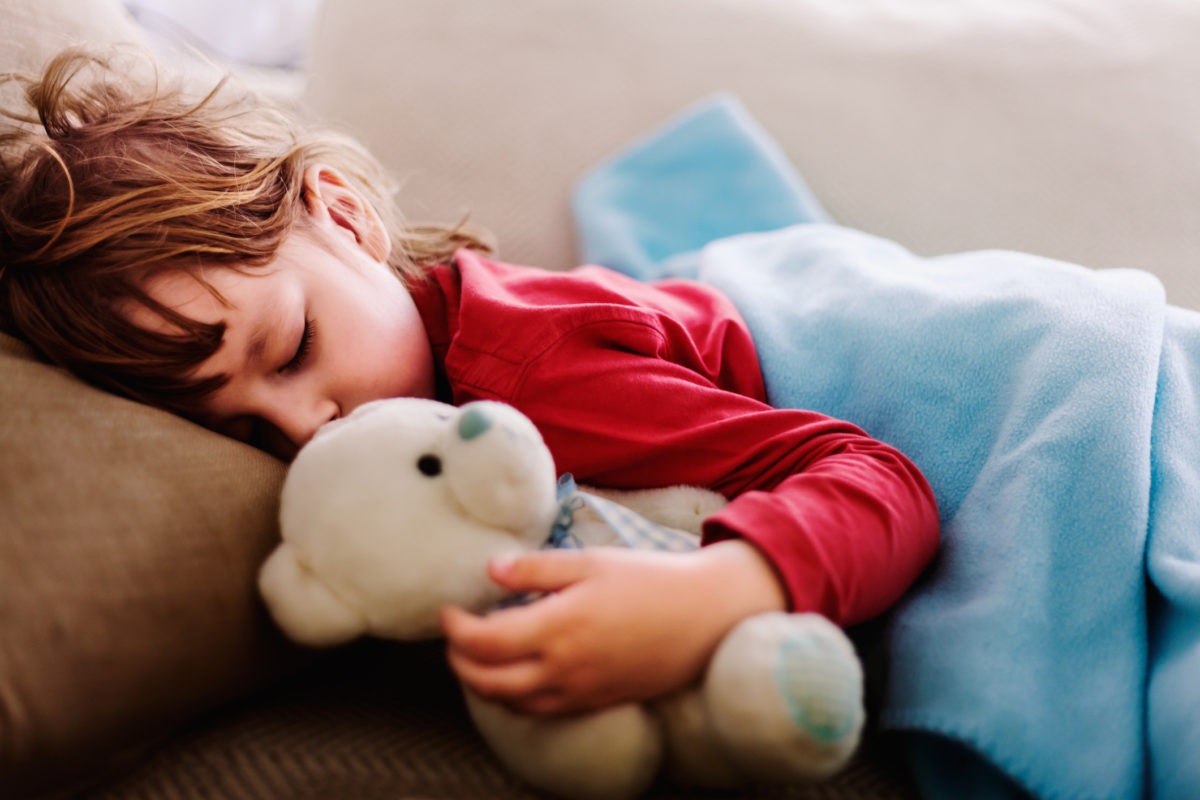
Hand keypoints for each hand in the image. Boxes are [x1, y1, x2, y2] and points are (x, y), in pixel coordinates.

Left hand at [439, 540, 785, 714]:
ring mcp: (581, 691)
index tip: (449, 611)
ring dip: (483, 685)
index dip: (455, 629)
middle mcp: (565, 668)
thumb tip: (491, 571)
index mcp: (559, 627)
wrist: (706, 615)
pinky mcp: (598, 701)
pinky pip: (543, 710)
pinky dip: (516, 698)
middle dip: (459, 663)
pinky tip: (518, 675)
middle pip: (488, 682)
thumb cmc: (650, 579)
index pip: (483, 642)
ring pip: (513, 703)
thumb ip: (536, 569)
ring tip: (477, 658)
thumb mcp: (591, 562)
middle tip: (453, 638)